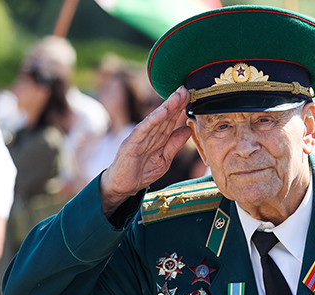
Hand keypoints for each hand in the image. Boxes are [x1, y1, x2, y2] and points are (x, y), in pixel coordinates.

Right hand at [99, 86, 191, 215]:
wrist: (123, 186)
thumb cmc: (141, 171)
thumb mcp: (165, 158)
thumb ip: (175, 143)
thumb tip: (188, 129)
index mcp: (157, 137)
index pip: (171, 120)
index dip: (181, 108)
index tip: (191, 96)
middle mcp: (148, 134)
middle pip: (164, 116)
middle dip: (176, 102)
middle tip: (186, 88)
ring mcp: (139, 138)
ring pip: (155, 120)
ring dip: (167, 107)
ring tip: (178, 95)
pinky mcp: (131, 144)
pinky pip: (143, 130)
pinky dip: (153, 120)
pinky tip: (162, 112)